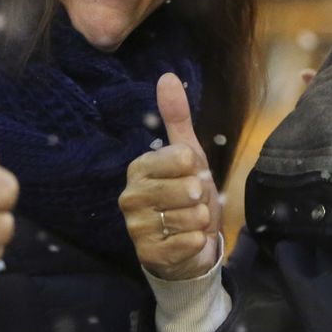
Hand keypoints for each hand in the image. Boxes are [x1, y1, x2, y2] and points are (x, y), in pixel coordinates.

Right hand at [119, 73, 221, 280]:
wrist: (189, 247)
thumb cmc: (187, 197)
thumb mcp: (189, 156)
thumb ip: (177, 118)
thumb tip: (167, 76)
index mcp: (139, 168)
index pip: (183, 158)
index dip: (197, 169)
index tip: (191, 176)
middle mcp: (130, 196)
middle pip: (188, 189)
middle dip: (201, 198)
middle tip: (192, 204)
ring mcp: (136, 227)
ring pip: (190, 216)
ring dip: (200, 221)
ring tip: (190, 223)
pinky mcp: (148, 254)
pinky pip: (188, 242)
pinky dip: (197, 242)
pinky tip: (188, 242)